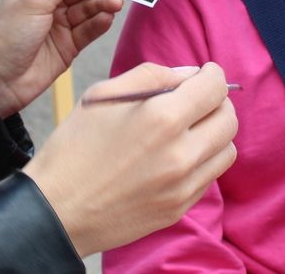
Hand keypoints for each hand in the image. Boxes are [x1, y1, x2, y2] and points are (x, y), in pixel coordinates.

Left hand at [0, 0, 122, 116]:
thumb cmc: (8, 35)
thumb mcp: (36, 1)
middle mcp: (50, 0)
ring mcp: (61, 22)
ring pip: (88, 9)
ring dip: (102, 5)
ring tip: (116, 4)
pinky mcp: (71, 43)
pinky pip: (89, 29)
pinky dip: (99, 23)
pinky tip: (107, 18)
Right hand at [24, 62, 238, 257]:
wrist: (56, 210)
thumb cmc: (74, 147)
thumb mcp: (103, 96)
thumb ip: (151, 76)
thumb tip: (189, 74)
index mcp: (160, 118)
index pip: (214, 87)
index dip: (212, 74)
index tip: (204, 73)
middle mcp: (180, 153)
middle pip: (228, 118)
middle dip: (217, 102)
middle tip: (197, 99)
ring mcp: (182, 185)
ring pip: (227, 149)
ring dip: (214, 133)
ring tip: (189, 129)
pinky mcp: (179, 208)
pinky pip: (210, 176)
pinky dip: (203, 160)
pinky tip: (177, 155)